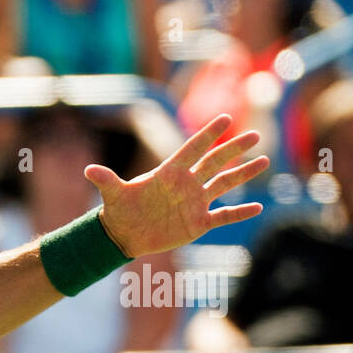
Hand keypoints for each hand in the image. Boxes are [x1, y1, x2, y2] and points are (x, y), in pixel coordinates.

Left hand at [87, 115, 269, 257]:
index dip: (207, 135)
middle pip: (214, 162)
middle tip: (255, 135)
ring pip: (224, 184)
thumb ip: (106, 181)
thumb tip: (88, 170)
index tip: (225, 118)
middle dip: (234, 149)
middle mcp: (187, 184)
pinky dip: (238, 212)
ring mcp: (195, 202)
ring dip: (243, 173)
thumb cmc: (120, 211)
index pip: (192, 149)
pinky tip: (257, 207)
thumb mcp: (114, 195)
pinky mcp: (198, 222)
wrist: (125, 234)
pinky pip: (223, 216)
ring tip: (264, 161)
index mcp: (169, 173)